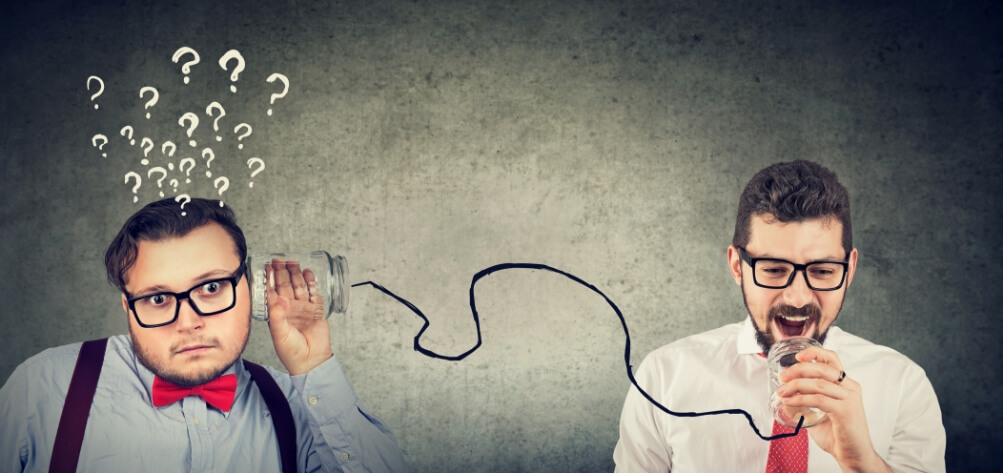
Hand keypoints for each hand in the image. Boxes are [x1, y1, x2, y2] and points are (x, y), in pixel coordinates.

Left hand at [263, 258, 332, 374]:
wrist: (311, 360)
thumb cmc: (291, 352)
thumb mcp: (280, 334)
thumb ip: (278, 316)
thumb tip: (278, 298)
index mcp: (277, 313)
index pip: (272, 291)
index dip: (269, 278)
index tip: (268, 266)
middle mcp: (289, 308)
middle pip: (285, 285)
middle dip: (283, 272)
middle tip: (281, 260)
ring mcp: (303, 308)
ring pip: (299, 286)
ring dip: (296, 274)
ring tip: (294, 263)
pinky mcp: (316, 310)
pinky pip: (314, 292)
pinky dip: (311, 283)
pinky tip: (308, 273)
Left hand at [776, 346, 890, 472]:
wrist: (854, 456)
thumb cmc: (838, 435)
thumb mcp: (819, 414)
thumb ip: (804, 403)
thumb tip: (784, 396)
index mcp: (846, 385)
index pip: (832, 359)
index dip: (815, 353)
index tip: (797, 356)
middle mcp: (850, 388)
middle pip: (822, 368)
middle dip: (798, 370)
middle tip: (782, 377)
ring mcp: (850, 399)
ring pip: (818, 383)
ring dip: (795, 386)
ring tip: (781, 392)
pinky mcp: (846, 411)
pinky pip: (819, 399)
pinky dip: (800, 399)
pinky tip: (789, 402)